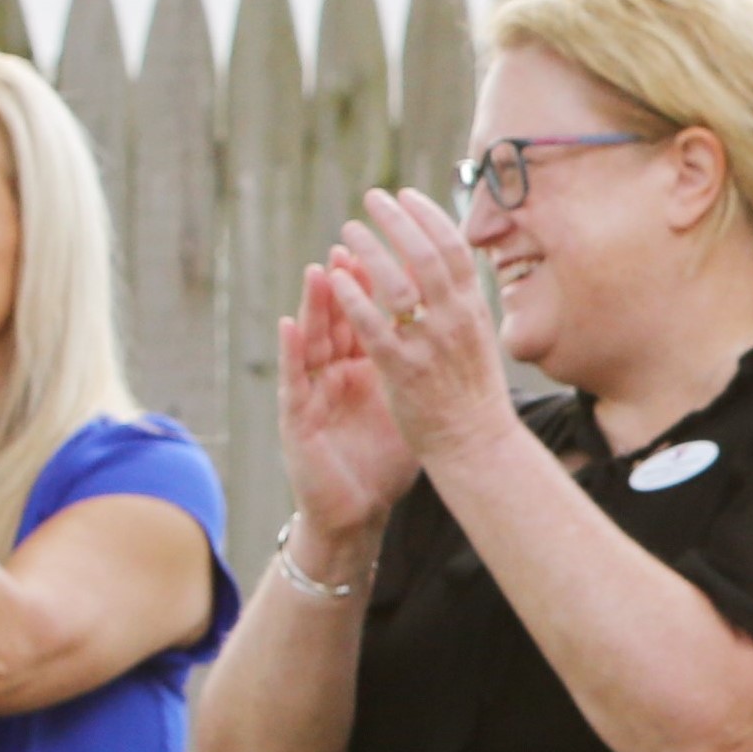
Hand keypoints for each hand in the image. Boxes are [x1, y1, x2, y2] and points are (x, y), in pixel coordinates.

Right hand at [275, 263, 421, 560]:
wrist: (356, 511)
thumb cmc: (384, 460)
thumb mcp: (409, 406)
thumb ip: (422, 369)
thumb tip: (463, 338)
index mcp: (367, 367)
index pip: (372, 316)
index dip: (379, 285)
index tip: (393, 249)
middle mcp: (337, 372)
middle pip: (341, 318)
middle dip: (346, 281)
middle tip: (353, 240)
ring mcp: (315, 392)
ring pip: (314, 339)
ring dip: (315, 303)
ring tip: (319, 268)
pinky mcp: (298, 417)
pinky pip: (294, 379)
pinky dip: (291, 350)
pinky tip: (289, 324)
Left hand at [322, 186, 520, 466]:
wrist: (477, 443)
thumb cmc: (473, 393)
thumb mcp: (477, 337)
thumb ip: (460, 302)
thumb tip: (446, 265)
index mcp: (473, 308)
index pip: (454, 246)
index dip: (428, 214)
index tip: (405, 194)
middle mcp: (454, 319)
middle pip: (425, 253)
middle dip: (396, 219)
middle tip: (371, 198)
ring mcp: (429, 344)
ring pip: (396, 283)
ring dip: (368, 250)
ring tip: (347, 230)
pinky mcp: (403, 370)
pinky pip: (373, 325)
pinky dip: (353, 297)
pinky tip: (335, 278)